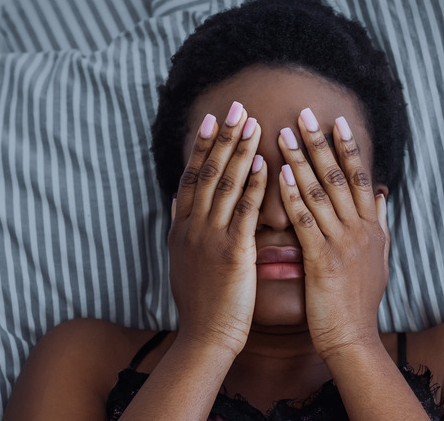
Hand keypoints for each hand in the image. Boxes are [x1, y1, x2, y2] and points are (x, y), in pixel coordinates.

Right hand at [169, 101, 266, 354]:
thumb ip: (181, 227)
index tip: (213, 119)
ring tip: (254, 124)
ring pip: (225, 185)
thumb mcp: (181, 259)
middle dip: (224, 137)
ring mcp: (210, 238)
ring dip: (240, 151)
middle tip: (237, 106)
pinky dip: (254, 186)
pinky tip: (265, 164)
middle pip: (207, 172)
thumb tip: (177, 198)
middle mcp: (192, 227)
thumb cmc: (200, 302)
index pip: (191, 176)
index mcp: (181, 228)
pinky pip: (245, 211)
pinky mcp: (232, 252)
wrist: (205, 337)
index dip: (202, 146)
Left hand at [277, 108, 389, 359]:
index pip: (361, 178)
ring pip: (321, 192)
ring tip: (283, 134)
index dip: (349, 148)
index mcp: (372, 228)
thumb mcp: (379, 259)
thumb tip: (384, 196)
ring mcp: (343, 244)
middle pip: (341, 177)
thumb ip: (380, 225)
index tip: (337, 121)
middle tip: (304, 113)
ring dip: (301, 160)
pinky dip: (292, 195)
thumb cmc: (359, 301)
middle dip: (321, 143)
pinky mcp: (323, 260)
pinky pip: (306, 221)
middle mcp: (361, 230)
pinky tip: (278, 175)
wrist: (352, 337)